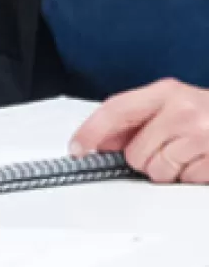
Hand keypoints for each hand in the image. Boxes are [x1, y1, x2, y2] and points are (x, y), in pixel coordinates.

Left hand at [72, 79, 208, 183]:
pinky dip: (187, 176)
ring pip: (157, 171)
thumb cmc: (206, 112)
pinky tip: (198, 160)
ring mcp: (201, 137)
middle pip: (135, 152)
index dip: (91, 130)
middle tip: (164, 145)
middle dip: (142, 157)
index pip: (117, 109)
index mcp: (167, 91)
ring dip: (166, 170)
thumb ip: (137, 117)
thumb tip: (98, 140)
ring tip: (184, 152)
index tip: (77, 147)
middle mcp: (183, 111)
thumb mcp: (171, 103)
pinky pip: (182, 182)